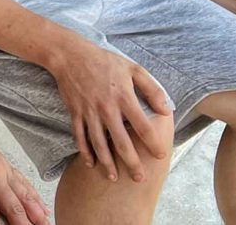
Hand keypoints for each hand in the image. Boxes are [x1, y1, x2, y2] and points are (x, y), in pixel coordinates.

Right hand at [46, 41, 172, 181]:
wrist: (70, 56)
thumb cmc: (105, 61)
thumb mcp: (133, 68)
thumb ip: (152, 89)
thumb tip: (165, 110)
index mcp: (124, 98)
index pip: (143, 126)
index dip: (153, 143)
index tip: (160, 155)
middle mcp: (107, 109)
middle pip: (121, 142)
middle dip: (131, 163)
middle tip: (139, 178)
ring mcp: (89, 112)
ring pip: (99, 144)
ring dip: (107, 163)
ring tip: (114, 178)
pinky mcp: (75, 113)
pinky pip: (80, 136)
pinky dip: (84, 152)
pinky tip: (90, 164)